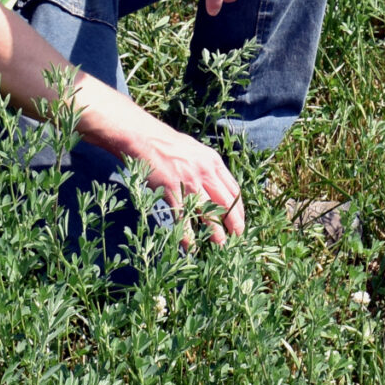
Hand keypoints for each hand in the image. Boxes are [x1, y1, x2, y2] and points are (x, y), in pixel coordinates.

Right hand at [124, 119, 245, 247]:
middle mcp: (205, 173)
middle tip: (236, 239)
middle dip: (234, 224)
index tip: (239, 223)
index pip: (234, 191)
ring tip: (220, 247)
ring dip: (216, 233)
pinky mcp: (171, 190)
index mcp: (214, 163)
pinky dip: (188, 235)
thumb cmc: (170, 144)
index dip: (239, 210)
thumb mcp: (196, 151)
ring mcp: (189, 182)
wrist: (145, 138)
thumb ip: (208, 168)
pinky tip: (191, 246)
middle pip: (227, 204)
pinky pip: (183, 217)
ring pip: (209, 213)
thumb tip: (217, 186)